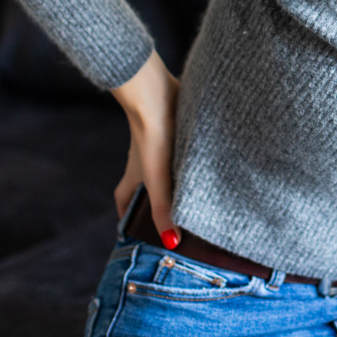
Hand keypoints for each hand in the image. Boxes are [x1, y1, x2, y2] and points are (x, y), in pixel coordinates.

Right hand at [110, 50, 181, 248]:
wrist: (156, 93)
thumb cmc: (152, 137)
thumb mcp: (158, 179)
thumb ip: (163, 210)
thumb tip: (171, 243)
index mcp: (136, 173)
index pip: (124, 198)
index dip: (125, 215)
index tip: (130, 230)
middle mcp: (147, 159)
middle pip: (146, 183)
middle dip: (155, 198)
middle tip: (173, 214)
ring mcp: (163, 141)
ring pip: (167, 165)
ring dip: (178, 178)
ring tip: (200, 192)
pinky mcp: (180, 126)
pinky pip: (184, 146)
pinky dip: (192, 156)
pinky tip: (213, 161)